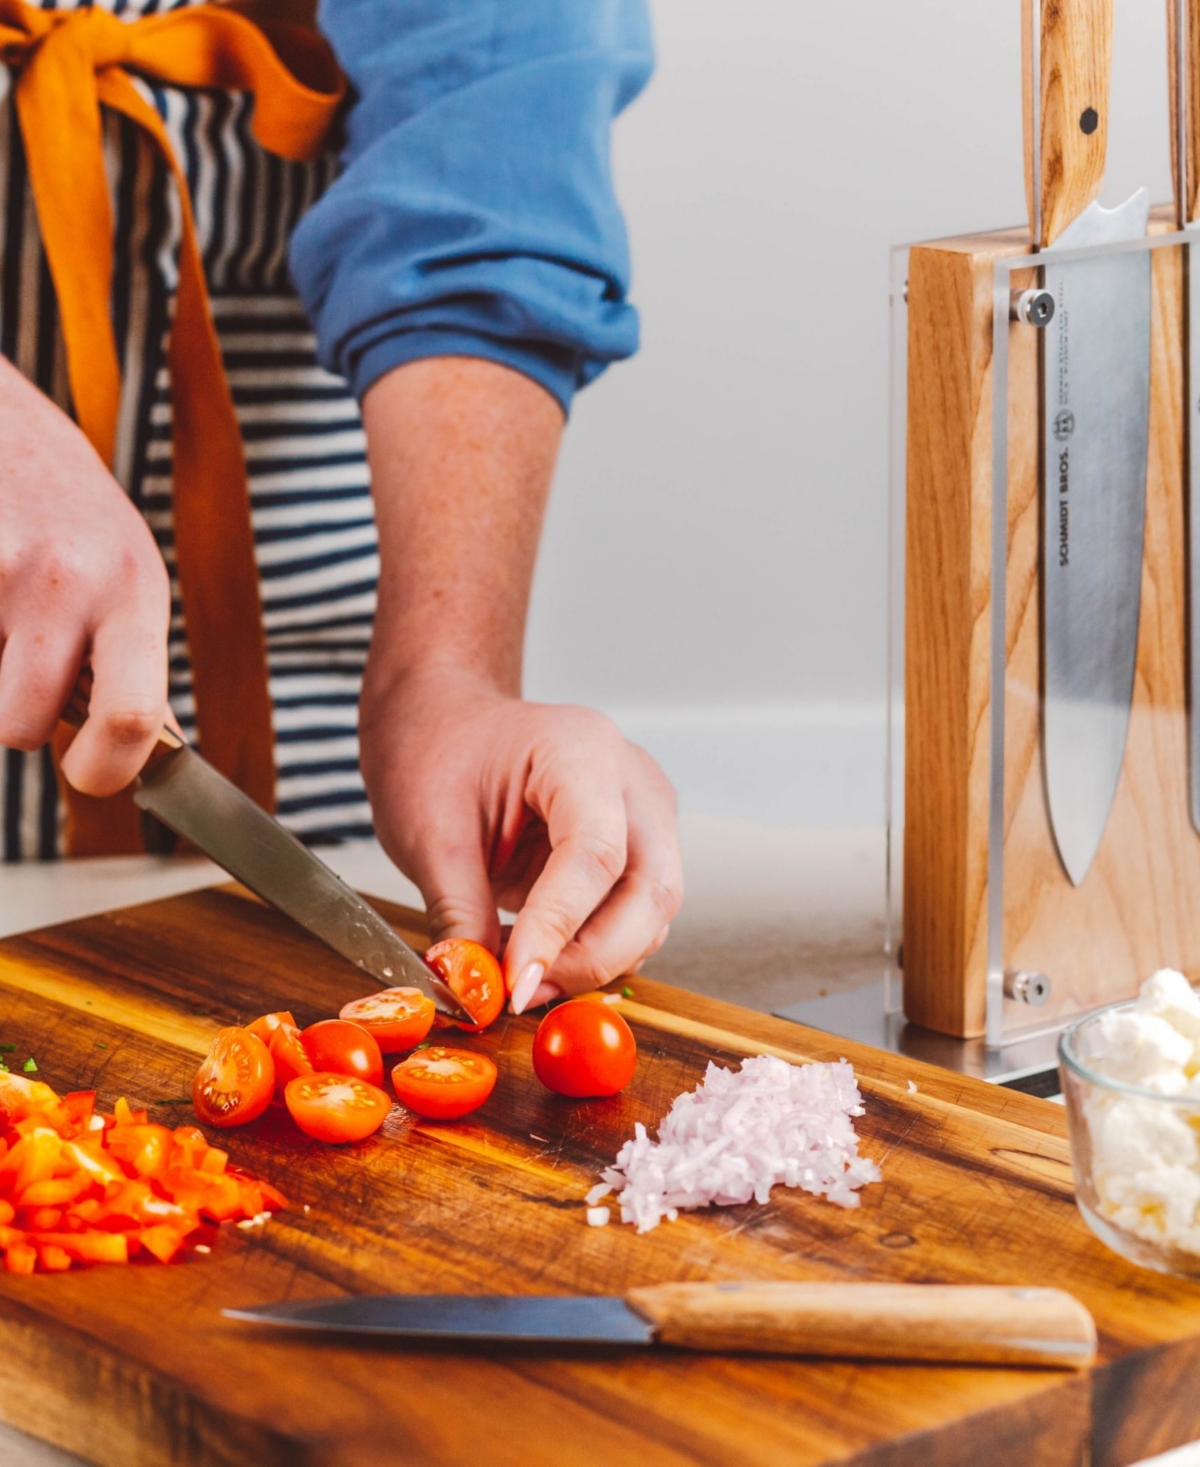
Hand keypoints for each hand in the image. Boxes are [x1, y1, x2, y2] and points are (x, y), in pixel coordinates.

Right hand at [0, 360, 169, 794]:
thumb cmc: (62, 503)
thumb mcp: (120, 563)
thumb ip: (125, 650)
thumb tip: (137, 751)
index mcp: (134, 588)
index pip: (132, 718)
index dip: (103, 771)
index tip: (88, 773)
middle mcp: (72, 579)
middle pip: (24, 724)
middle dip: (17, 720)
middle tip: (22, 672)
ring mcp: (1, 567)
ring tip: (2, 608)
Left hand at [359, 664, 683, 1012]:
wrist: (446, 722)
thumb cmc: (436, 752)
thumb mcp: (430, 835)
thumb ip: (461, 915)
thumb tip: (479, 991)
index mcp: (581, 750)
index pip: (595, 853)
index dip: (559, 928)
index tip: (516, 983)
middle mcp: (633, 780)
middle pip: (649, 890)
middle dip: (590, 957)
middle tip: (522, 992)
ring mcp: (646, 814)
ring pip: (651, 914)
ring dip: (593, 960)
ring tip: (521, 975)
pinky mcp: (639, 847)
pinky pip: (635, 916)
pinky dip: (593, 949)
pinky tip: (540, 955)